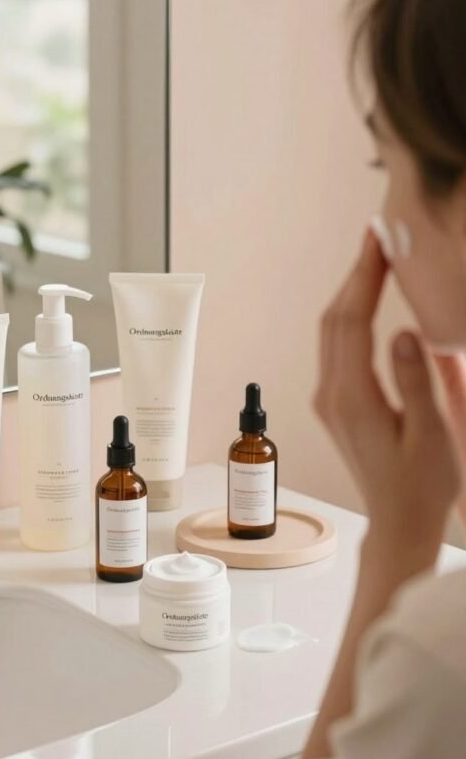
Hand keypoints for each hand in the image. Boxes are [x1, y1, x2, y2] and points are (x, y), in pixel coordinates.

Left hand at [314, 229, 459, 573]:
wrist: (399, 523)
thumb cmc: (422, 486)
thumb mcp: (429, 435)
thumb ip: (415, 382)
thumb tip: (403, 332)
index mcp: (354, 399)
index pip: (353, 322)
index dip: (365, 276)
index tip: (380, 239)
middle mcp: (332, 395)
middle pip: (335, 319)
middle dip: (355, 274)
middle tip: (379, 235)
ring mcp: (328, 400)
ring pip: (331, 332)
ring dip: (350, 292)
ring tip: (375, 257)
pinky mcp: (335, 404)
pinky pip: (336, 347)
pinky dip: (350, 316)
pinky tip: (367, 301)